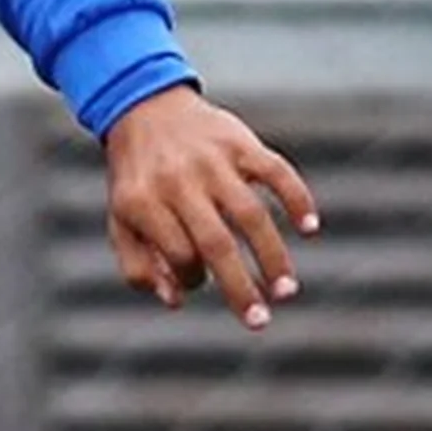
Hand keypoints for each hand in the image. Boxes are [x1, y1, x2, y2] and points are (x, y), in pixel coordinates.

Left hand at [102, 83, 318, 331]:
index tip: (202, 285)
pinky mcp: (241, 142)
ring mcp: (213, 161)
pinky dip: (297, 198)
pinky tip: (311, 227)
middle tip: (259, 322)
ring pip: (250, 214)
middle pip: (217, 242)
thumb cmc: (135, 179)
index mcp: (143, 203)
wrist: (145, 109)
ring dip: (273, 254)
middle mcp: (179, 182)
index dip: (192, 277)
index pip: (178, 254)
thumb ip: (138, 265)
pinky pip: (276, 171)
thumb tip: (177, 301)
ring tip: (286, 290)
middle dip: (239, 286)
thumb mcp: (120, 220)